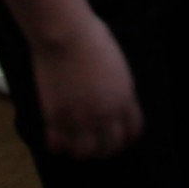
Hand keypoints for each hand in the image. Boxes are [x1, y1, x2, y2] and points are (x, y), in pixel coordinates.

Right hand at [33, 18, 142, 159]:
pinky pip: (58, 144)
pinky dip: (58, 144)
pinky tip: (55, 137)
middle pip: (109, 147)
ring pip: (84, 152)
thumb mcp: (117, 66)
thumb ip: (118, 90)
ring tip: (74, 143)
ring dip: (80, 150)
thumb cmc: (91, 39)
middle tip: (93, 145)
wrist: (65, 35)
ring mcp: (80, 118)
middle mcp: (105, 114)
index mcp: (124, 99)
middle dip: (103, 149)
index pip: (132, 132)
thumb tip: (112, 102)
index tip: (116, 138)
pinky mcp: (57, 117)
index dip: (124, 139)